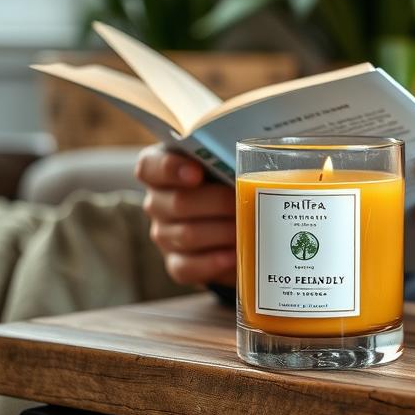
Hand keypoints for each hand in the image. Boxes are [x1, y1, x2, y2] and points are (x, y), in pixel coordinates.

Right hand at [136, 144, 236, 287]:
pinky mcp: (177, 263)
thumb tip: (264, 146)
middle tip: (244, 201)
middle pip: (177, 203)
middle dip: (216, 203)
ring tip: (249, 227)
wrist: (231, 219)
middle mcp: (158, 201)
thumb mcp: (230, 160)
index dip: (170, 169)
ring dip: (222, 232)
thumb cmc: (231, 178)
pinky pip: (188, 267)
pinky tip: (235, 255)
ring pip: (186, 235)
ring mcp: (164, 234)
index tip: (196, 173)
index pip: (150, 167)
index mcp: (163, 169)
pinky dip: (214, 262)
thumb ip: (235, 153)